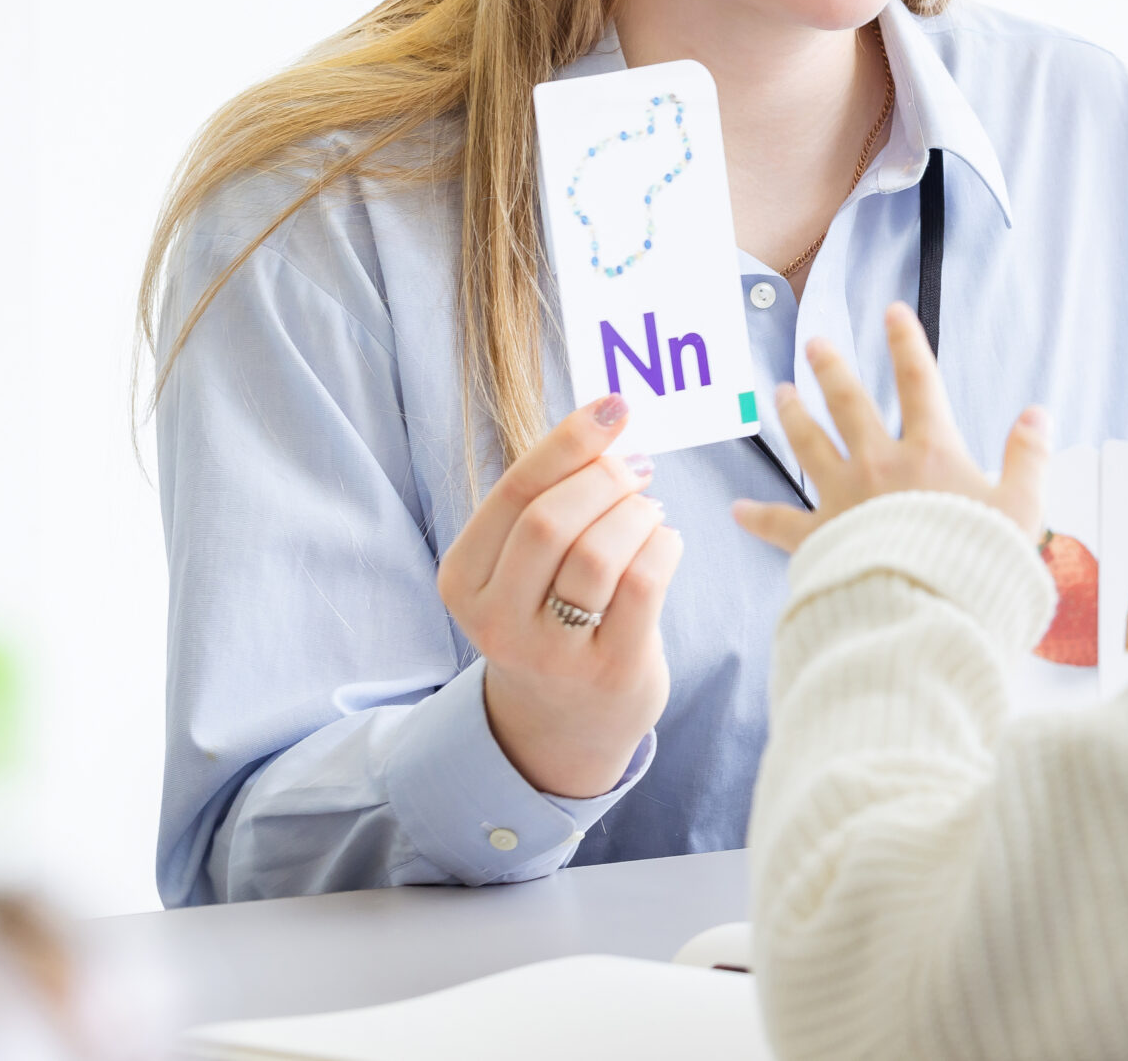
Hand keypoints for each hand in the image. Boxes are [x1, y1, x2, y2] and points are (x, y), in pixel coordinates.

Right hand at [434, 394, 684, 799]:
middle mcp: (496, 620)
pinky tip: (664, 543)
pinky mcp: (609, 669)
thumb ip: (551, 499)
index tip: (615, 405)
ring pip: (600, 551)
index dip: (570, 441)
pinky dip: (664, 545)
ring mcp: (551, 651)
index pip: (516, 492)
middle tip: (637, 469)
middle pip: (553, 519)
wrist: (562, 722)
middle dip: (606, 479)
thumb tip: (608, 423)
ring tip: (648, 512)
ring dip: (638, 514)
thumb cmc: (549, 616)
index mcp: (464, 579)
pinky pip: (644, 583)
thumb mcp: (524, 563)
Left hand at [733, 302, 1047, 553]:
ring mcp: (843, 499)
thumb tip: (1038, 415)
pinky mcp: (819, 540)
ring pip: (809, 445)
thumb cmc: (978, 565)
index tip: (891, 311)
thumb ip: (1029, 459)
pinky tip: (738, 510)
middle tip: (815, 345)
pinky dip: (758, 516)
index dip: (906, 343)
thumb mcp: (1022, 510)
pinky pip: (782, 523)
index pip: (918, 382)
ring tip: (780, 393)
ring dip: (794, 415)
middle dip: (831, 369)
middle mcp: (879, 465)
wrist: (926, 615)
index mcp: (931, 453)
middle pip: (849, 404)